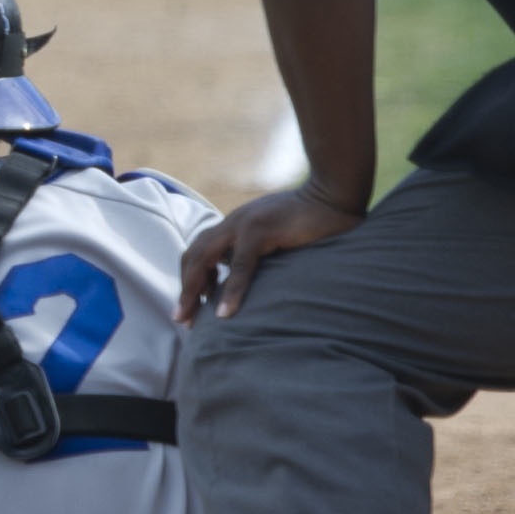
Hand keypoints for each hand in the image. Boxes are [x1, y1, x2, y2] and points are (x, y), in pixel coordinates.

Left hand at [177, 183, 365, 325]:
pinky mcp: (260, 230)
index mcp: (234, 225)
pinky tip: (224, 314)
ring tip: (191, 320)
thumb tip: (250, 277)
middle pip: (193, 256)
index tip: (190, 307)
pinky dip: (230, 290)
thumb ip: (260, 251)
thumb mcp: (277, 236)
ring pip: (204, 259)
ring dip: (193, 291)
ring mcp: (243, 224)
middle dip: (184, 289)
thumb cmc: (312, 219)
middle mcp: (232, 223)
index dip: (190, 278)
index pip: (199, 252)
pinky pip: (239, 265)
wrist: (333, 194)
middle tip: (181, 319)